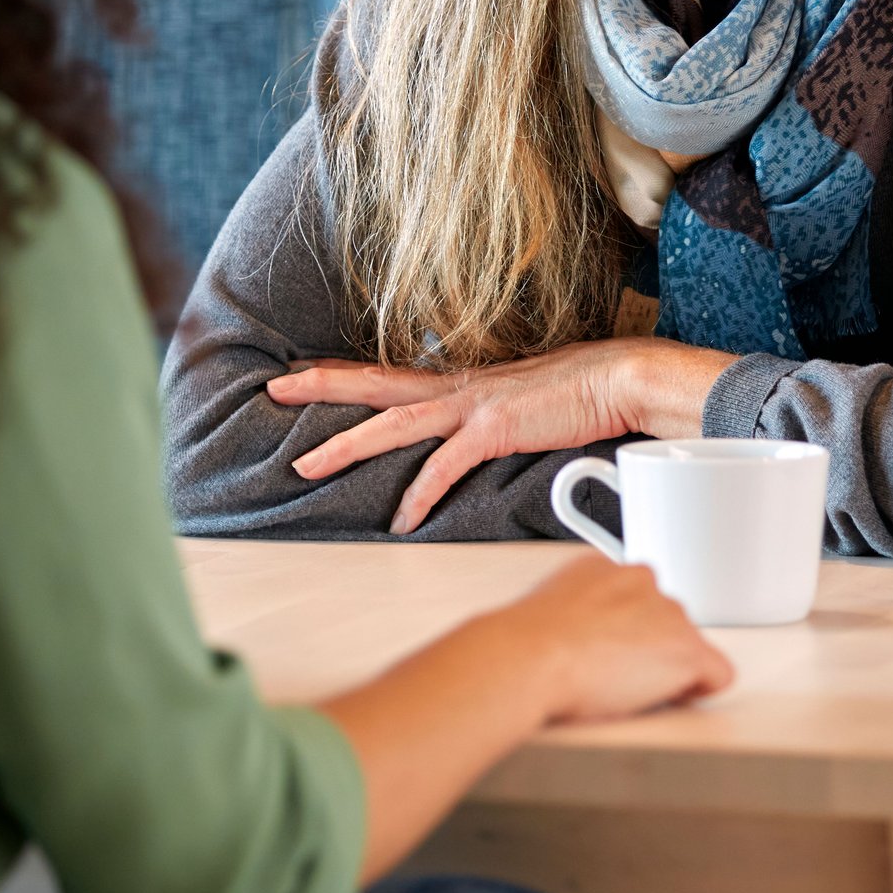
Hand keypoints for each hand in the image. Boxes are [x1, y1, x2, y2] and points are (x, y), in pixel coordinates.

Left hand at [266, 337, 735, 533]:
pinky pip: (443, 468)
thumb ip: (489, 415)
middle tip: (272, 388)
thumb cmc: (577, 392)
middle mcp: (457, 388)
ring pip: (392, 423)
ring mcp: (472, 407)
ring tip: (304, 462)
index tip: (302, 371)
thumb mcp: (520, 401)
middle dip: (320, 386)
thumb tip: (474, 428)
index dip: (344, 373)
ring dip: (345, 444)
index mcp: (461, 383)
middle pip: (374, 385)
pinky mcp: (493, 430)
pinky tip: (399, 521)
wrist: (620, 379)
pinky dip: (418, 495)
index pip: (389, 376)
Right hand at [498, 553, 734, 721]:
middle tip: (612, 674)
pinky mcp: (687, 649)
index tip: (607, 650)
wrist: (531, 656)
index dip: (624, 632)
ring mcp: (668, 613)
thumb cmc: (526, 644)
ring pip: (684, 646)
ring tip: (624, 688)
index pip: (634, 598)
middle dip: (646, 647)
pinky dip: (699, 688)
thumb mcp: (545, 609)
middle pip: (662, 620)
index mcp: (603, 567)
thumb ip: (577, 611)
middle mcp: (642, 580)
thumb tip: (581, 635)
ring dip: (664, 666)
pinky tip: (671, 696)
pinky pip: (717, 672)